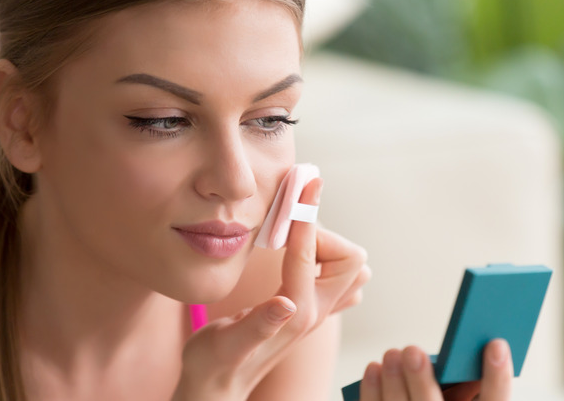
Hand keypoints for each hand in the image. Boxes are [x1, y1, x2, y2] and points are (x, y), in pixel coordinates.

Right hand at [173, 178, 370, 400]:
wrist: (217, 387)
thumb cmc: (213, 365)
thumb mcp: (225, 344)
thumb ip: (257, 325)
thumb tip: (286, 304)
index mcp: (296, 314)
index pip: (310, 253)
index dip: (305, 215)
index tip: (304, 182)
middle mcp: (314, 312)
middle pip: (350, 259)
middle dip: (322, 231)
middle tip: (287, 217)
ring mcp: (315, 312)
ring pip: (346, 266)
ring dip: (323, 242)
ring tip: (287, 232)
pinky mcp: (308, 310)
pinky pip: (334, 275)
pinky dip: (320, 253)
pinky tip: (291, 249)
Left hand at [359, 339, 512, 400]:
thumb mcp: (465, 398)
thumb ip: (469, 383)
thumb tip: (464, 345)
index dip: (498, 378)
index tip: (496, 344)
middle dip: (421, 380)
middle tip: (412, 350)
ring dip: (393, 382)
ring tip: (391, 354)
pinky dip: (373, 391)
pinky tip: (374, 368)